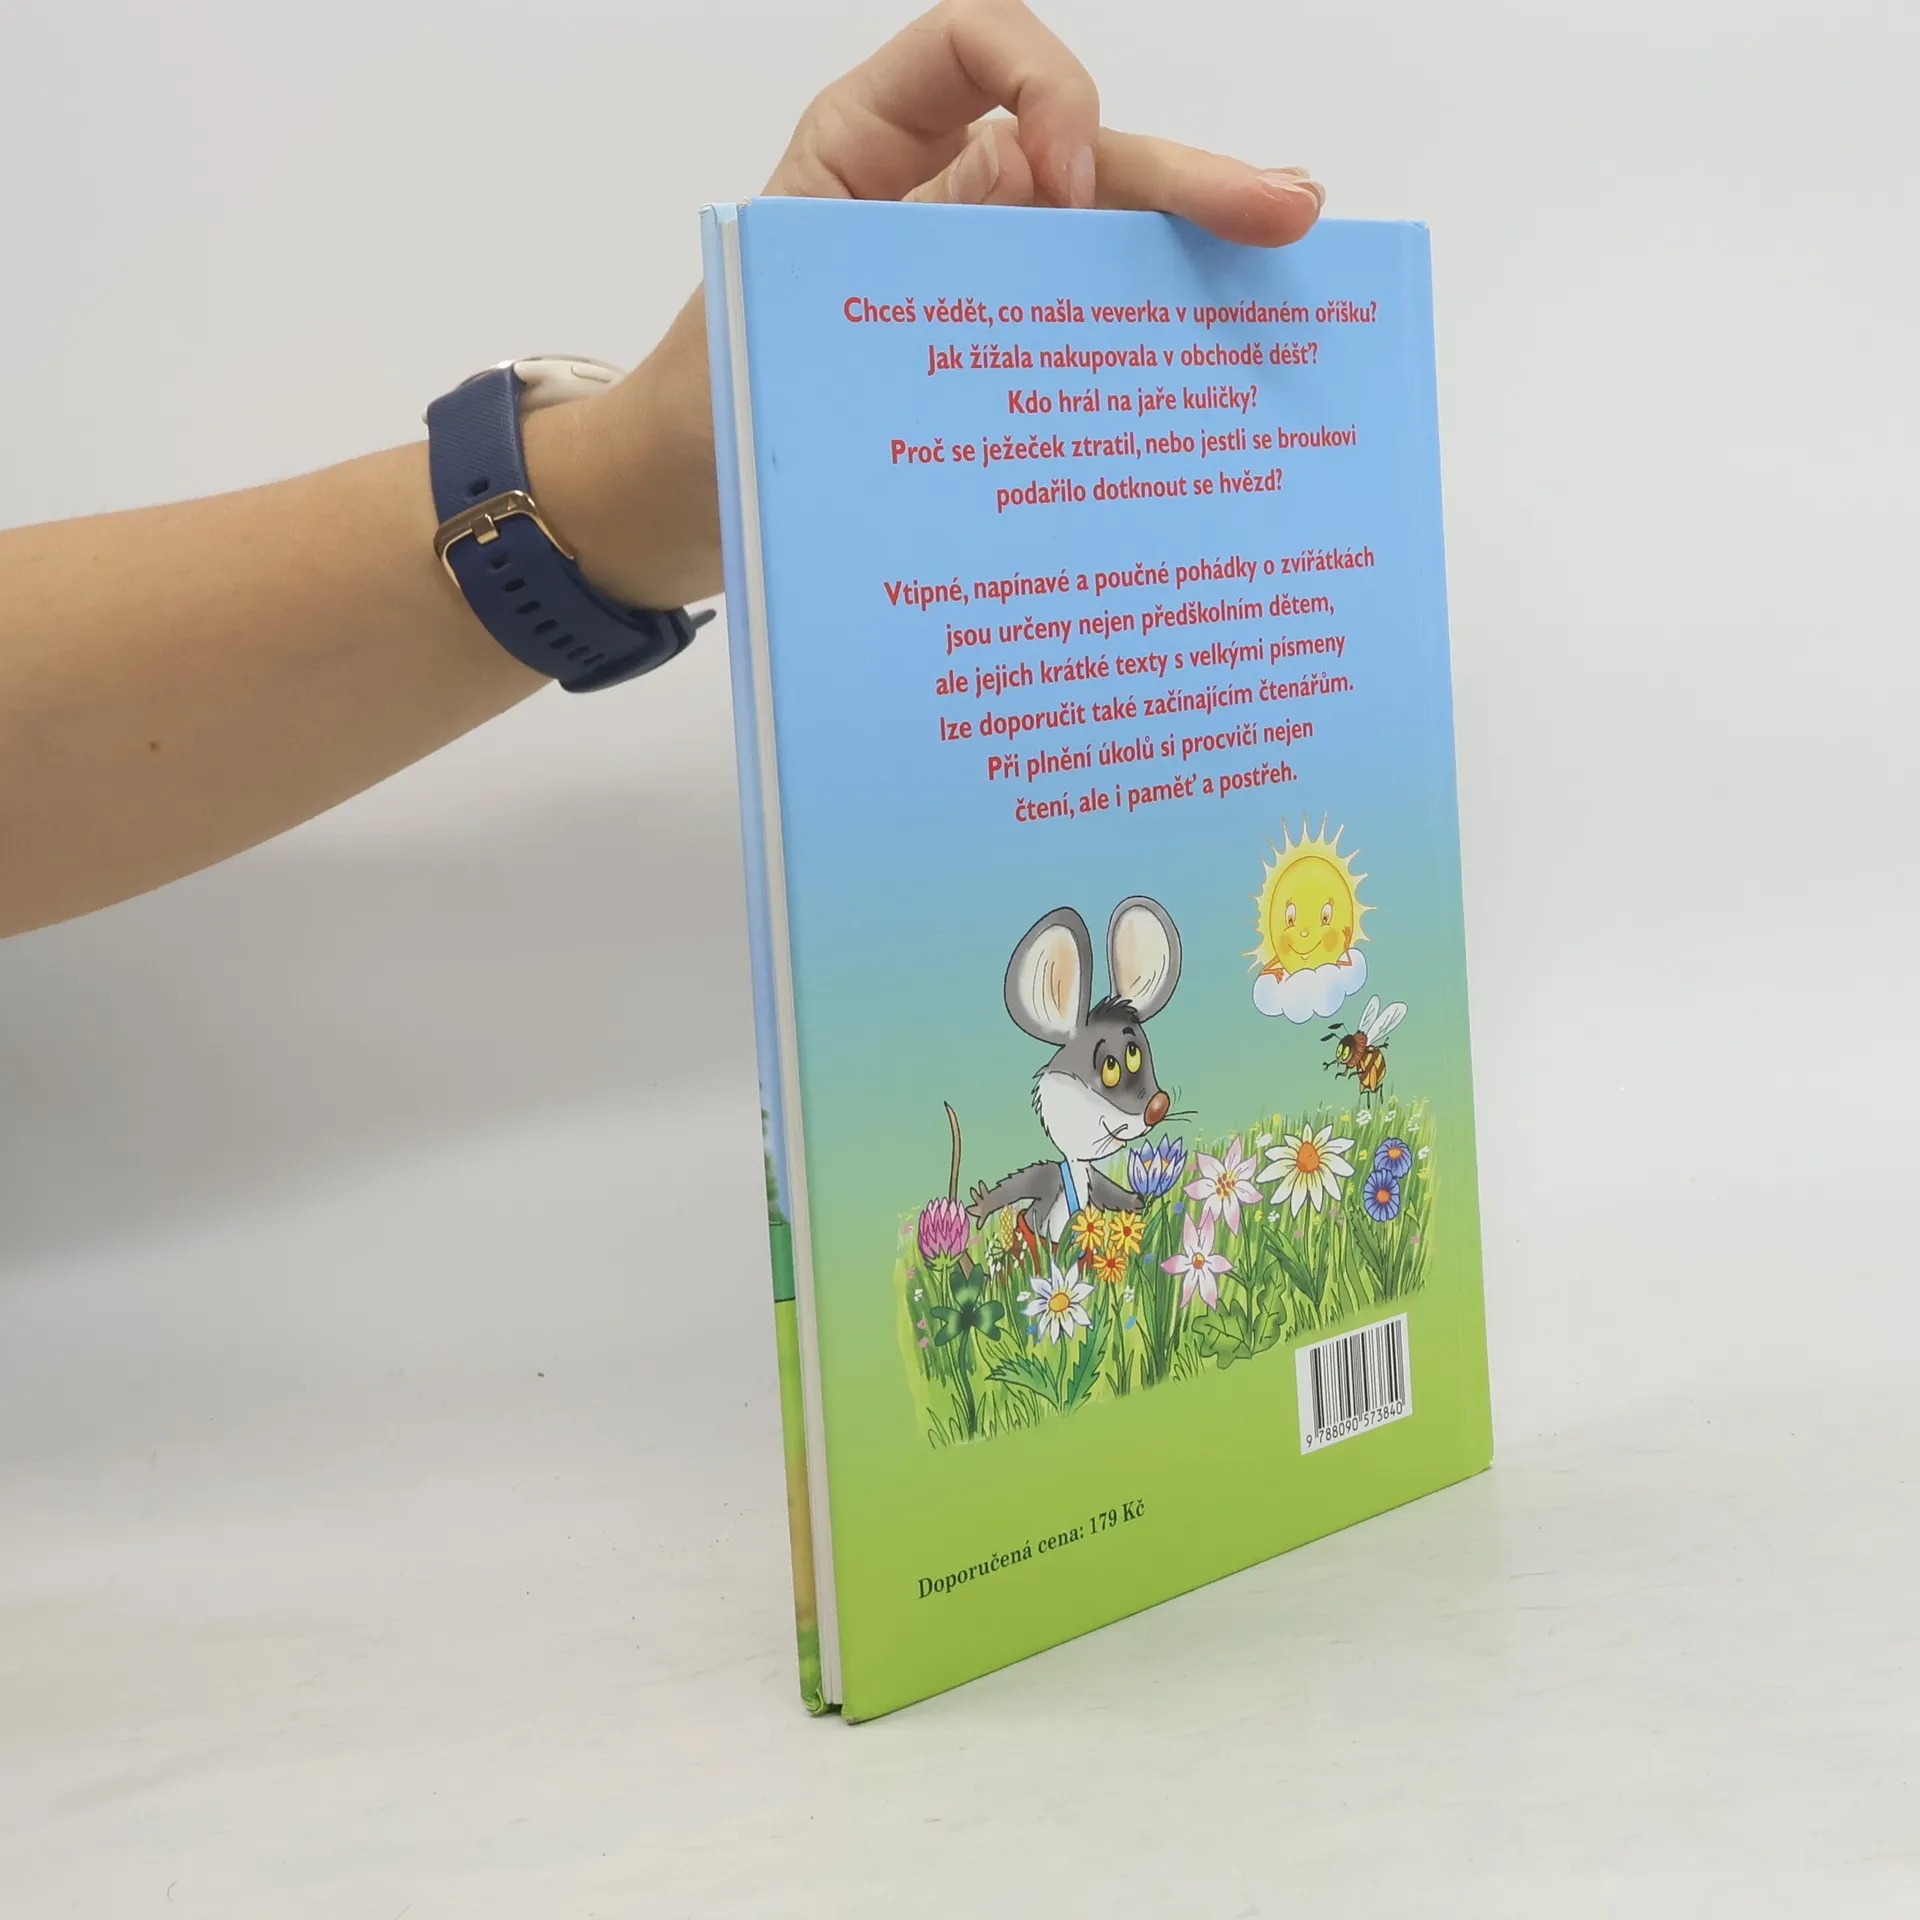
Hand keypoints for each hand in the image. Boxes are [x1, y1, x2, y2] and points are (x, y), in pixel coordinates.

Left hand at [530, 0, 1324, 610]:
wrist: (674, 511)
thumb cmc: (701, 409)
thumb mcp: (774, 325)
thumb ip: (879, 281)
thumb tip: (1017, 263)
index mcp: (866, 156)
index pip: (974, 46)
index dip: (1039, 88)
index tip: (1059, 188)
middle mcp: (938, 204)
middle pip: (1082, 156)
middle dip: (1185, 179)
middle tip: (1286, 215)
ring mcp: (980, 287)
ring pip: (1106, 251)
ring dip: (1198, 263)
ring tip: (1294, 279)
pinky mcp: (1001, 370)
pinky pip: (1086, 342)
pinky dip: (1152, 354)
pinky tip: (1223, 376)